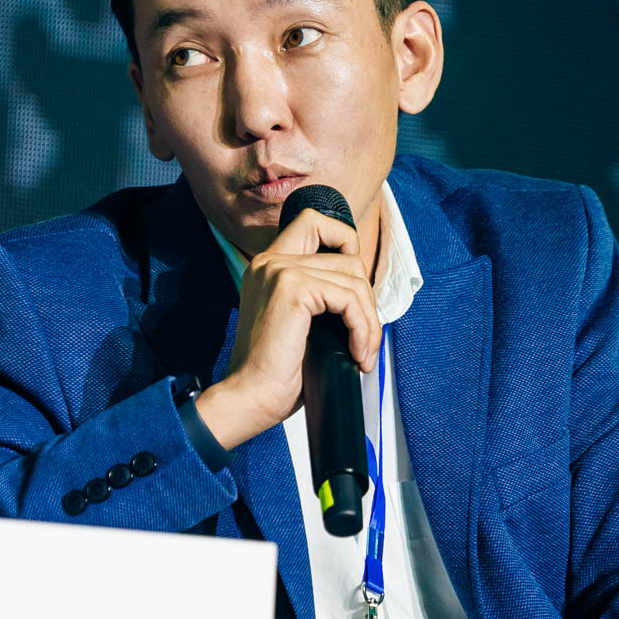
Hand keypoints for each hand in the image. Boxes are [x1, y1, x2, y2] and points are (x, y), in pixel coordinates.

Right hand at [192, 208, 380, 449]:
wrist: (250, 398)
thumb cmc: (275, 372)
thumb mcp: (300, 323)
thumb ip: (321, 295)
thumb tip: (364, 292)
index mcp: (268, 265)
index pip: (314, 221)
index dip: (345, 243)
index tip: (353, 291)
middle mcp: (270, 260)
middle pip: (346, 253)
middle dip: (365, 297)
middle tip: (363, 336)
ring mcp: (280, 270)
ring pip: (353, 277)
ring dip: (368, 320)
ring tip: (362, 352)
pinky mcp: (292, 289)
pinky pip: (349, 298)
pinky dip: (363, 328)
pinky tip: (357, 354)